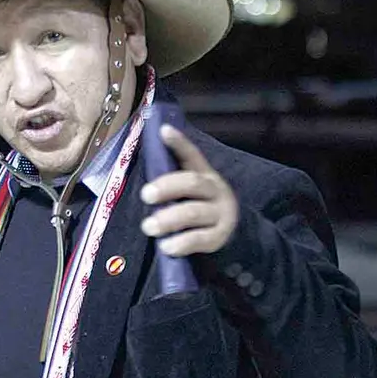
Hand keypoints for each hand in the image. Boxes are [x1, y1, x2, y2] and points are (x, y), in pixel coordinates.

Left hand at [139, 125, 237, 256]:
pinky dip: (181, 243)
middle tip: (146, 194)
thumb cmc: (198, 206)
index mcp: (204, 174)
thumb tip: (144, 171)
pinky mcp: (218, 237)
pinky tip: (166, 246)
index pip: (191, 155)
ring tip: (148, 226)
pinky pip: (199, 239)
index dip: (179, 143)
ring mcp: (218, 214)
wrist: (232, 232)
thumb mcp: (190, 191)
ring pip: (193, 213)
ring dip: (168, 219)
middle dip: (167, 187)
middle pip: (192, 183)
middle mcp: (214, 190)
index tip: (164, 131)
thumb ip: (172, 181)